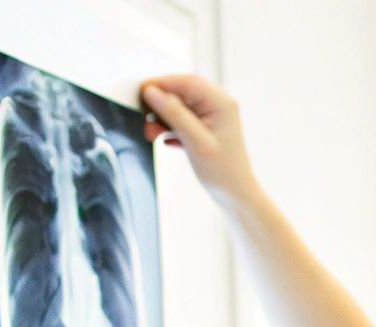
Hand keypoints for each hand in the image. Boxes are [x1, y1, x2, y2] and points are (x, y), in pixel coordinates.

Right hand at [140, 74, 258, 203]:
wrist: (234, 195)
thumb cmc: (221, 170)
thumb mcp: (195, 141)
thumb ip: (173, 114)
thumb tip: (151, 92)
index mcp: (221, 102)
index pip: (187, 82)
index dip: (162, 84)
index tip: (140, 92)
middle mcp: (217, 105)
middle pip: (181, 92)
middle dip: (160, 103)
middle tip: (142, 116)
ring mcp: (211, 116)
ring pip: (179, 107)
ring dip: (162, 118)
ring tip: (150, 134)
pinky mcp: (204, 128)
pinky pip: (182, 120)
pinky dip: (170, 127)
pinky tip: (164, 140)